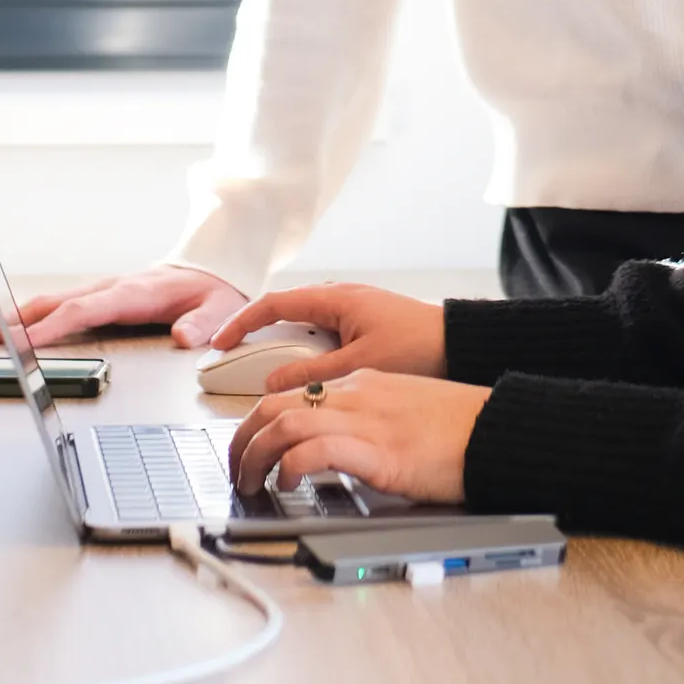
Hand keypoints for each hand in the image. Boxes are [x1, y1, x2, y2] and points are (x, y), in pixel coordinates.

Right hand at [0, 265, 244, 351]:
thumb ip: (203, 323)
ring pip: (51, 302)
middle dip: (13, 319)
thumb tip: (182, 336)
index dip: (51, 326)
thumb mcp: (220, 308)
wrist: (215, 270)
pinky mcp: (101, 296)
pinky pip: (60, 305)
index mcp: (134, 293)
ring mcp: (104, 291)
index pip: (84, 311)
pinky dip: (31, 315)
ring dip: (14, 316)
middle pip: (54, 303)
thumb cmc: (214, 291)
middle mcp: (112, 288)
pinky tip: (11, 327)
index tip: (22, 341)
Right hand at [207, 280, 448, 391]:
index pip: (273, 304)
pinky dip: (308, 357)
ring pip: (305, 330)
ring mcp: (353, 313)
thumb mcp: (359, 365)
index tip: (219, 342)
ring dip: (286, 352)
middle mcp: (341, 299)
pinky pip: (324, 339)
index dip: (241, 323)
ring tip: (271, 381)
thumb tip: (273, 385)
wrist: (464, 346)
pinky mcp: (365, 329)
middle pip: (285, 316)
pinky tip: (309, 382)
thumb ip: (312, 376)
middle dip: (259, 340)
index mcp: (336, 299)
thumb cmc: (420, 347)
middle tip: (237, 365)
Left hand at [230, 370, 490, 505]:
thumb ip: (369, 425)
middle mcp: (356, 396)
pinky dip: (290, 466)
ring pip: (282, 422)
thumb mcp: (404, 414)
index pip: (291, 395)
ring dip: (253, 455)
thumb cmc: (461, 429)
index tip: (250, 449)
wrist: (499, 429)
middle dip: (241, 438)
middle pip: (273, 404)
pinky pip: (314, 449)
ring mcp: (366, 420)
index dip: (258, 424)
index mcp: (362, 385)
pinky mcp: (378, 450)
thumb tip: (340, 453)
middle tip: (236, 469)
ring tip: (249, 482)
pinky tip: (287, 485)